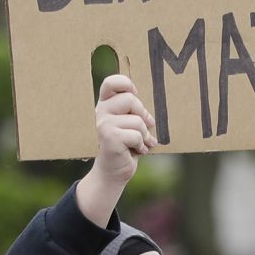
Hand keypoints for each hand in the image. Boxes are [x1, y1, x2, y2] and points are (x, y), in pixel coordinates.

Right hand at [86, 74, 157, 194]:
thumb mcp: (132, 125)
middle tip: (146, 128)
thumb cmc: (126, 146)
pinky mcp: (109, 137)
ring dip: (145, 135)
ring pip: (137, 120)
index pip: (112, 82)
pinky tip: (137, 150)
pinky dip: (142, 145)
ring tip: (141, 143)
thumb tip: (154, 109)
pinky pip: (136, 135)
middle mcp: (101, 111)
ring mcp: (103, 124)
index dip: (126, 84)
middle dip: (144, 115)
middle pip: (131, 99)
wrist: (113, 171)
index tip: (135, 94)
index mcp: (106, 104)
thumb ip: (136, 112)